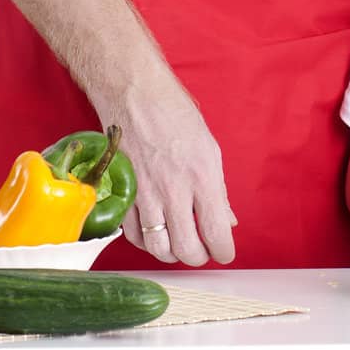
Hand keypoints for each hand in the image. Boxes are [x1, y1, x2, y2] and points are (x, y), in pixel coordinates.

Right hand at [104, 73, 237, 267]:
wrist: (134, 92)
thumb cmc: (173, 111)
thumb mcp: (208, 146)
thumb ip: (217, 189)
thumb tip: (226, 220)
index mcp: (202, 175)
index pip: (216, 232)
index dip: (223, 251)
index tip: (224, 252)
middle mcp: (174, 189)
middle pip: (186, 249)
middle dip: (198, 257)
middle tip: (202, 250)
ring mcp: (146, 194)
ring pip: (158, 248)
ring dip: (171, 253)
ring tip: (179, 244)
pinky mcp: (123, 193)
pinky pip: (134, 234)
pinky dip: (146, 241)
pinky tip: (155, 232)